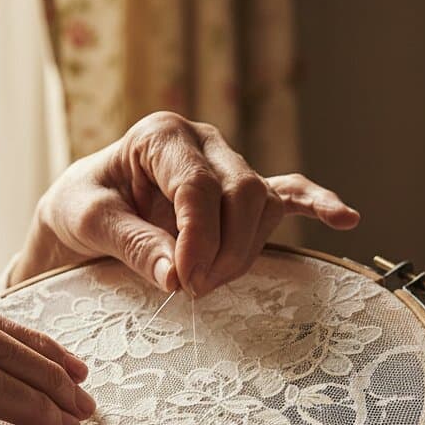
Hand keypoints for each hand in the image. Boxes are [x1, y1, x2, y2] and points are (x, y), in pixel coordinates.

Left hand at [11, 111, 359, 294]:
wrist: (81, 220)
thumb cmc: (78, 212)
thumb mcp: (88, 222)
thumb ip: (132, 243)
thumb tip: (179, 274)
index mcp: (161, 135)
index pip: (197, 184)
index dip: (197, 237)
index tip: (183, 280)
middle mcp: (202, 143)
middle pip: (239, 193)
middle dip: (222, 249)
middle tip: (191, 290)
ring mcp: (228, 167)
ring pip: (260, 206)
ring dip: (241, 252)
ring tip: (207, 284)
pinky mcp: (243, 196)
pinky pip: (288, 195)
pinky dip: (316, 205)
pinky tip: (346, 217)